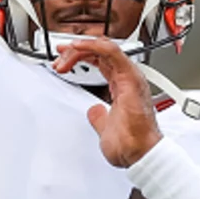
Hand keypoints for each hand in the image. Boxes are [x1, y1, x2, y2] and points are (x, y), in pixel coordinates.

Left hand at [53, 37, 161, 167]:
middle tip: (59, 56)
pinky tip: (77, 47)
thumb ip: (99, 117)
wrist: (140, 153)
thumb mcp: (105, 127)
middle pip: (99, 51)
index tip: (63, 59)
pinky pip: (110, 51)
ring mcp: (129, 76)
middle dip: (75, 51)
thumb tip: (94, 112)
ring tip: (64, 55)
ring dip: (80, 49)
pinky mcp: (129, 77)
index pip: (101, 60)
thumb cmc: (130, 144)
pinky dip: (92, 45)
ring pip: (103, 47)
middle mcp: (128, 78)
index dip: (81, 56)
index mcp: (123, 86)